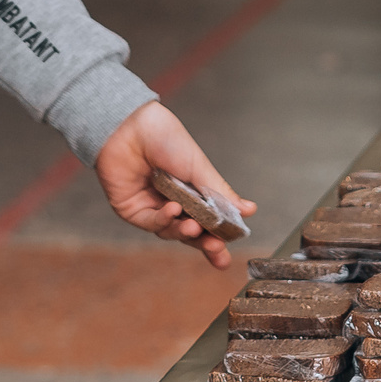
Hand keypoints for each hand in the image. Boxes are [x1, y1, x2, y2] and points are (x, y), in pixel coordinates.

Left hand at [95, 101, 253, 269]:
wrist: (132, 126)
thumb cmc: (166, 139)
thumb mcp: (199, 167)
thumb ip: (220, 193)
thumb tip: (249, 210)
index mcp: (193, 191)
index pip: (209, 222)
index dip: (218, 239)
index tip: (226, 255)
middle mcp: (174, 202)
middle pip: (191, 233)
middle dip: (203, 243)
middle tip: (216, 248)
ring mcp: (153, 207)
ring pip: (171, 231)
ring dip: (185, 232)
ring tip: (195, 227)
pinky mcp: (133, 210)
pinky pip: (152, 223)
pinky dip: (164, 220)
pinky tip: (173, 209)